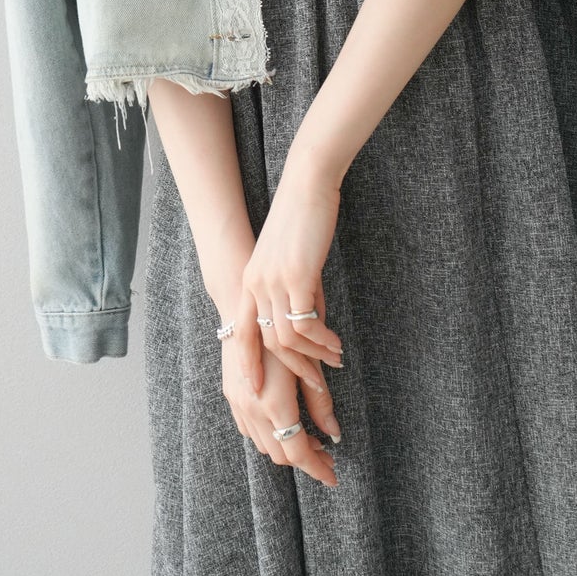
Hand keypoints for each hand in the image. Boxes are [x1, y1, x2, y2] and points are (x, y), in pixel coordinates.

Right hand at [221, 342, 338, 488]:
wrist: (242, 309)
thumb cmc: (282, 332)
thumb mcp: (308, 365)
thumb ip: (320, 402)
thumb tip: (334, 434)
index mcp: (274, 405)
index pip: (298, 452)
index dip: (317, 468)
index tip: (333, 477)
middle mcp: (253, 409)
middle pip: (280, 453)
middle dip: (305, 460)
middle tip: (327, 458)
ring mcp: (238, 404)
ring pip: (263, 444)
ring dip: (286, 448)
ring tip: (310, 440)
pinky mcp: (231, 396)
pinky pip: (250, 430)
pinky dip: (269, 436)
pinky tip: (285, 425)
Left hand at [241, 146, 345, 370]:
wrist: (308, 185)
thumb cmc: (303, 219)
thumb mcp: (294, 261)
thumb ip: (298, 293)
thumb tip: (313, 324)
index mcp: (250, 280)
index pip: (240, 331)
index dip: (247, 362)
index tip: (255, 390)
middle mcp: (255, 284)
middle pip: (265, 343)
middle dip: (292, 371)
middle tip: (316, 388)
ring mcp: (273, 282)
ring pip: (286, 339)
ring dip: (312, 357)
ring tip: (335, 362)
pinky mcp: (296, 277)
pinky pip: (304, 323)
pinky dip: (322, 341)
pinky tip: (336, 345)